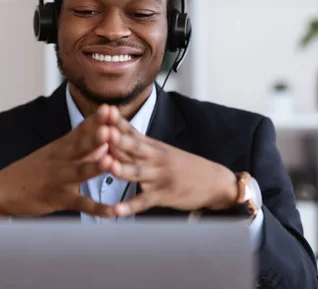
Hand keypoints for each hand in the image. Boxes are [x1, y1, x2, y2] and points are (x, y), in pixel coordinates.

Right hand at [0, 105, 117, 217]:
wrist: (2, 190)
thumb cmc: (32, 171)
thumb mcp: (54, 154)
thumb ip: (80, 149)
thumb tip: (104, 142)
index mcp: (61, 146)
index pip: (80, 129)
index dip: (95, 119)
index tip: (111, 108)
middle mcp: (61, 160)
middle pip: (80, 146)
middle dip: (96, 136)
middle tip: (111, 128)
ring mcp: (59, 179)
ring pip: (80, 172)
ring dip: (94, 166)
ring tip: (109, 161)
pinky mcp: (58, 199)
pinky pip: (80, 204)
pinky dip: (97, 209)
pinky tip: (113, 211)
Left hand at [104, 106, 237, 216]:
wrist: (214, 181)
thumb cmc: (183, 165)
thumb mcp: (162, 151)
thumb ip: (138, 146)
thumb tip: (111, 135)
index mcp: (152, 146)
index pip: (132, 130)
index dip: (118, 121)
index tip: (104, 109)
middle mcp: (155, 158)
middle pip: (134, 147)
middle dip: (118, 139)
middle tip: (103, 131)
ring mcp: (159, 177)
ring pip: (138, 172)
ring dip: (123, 169)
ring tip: (109, 166)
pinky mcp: (163, 196)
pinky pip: (144, 201)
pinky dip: (130, 206)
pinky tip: (116, 209)